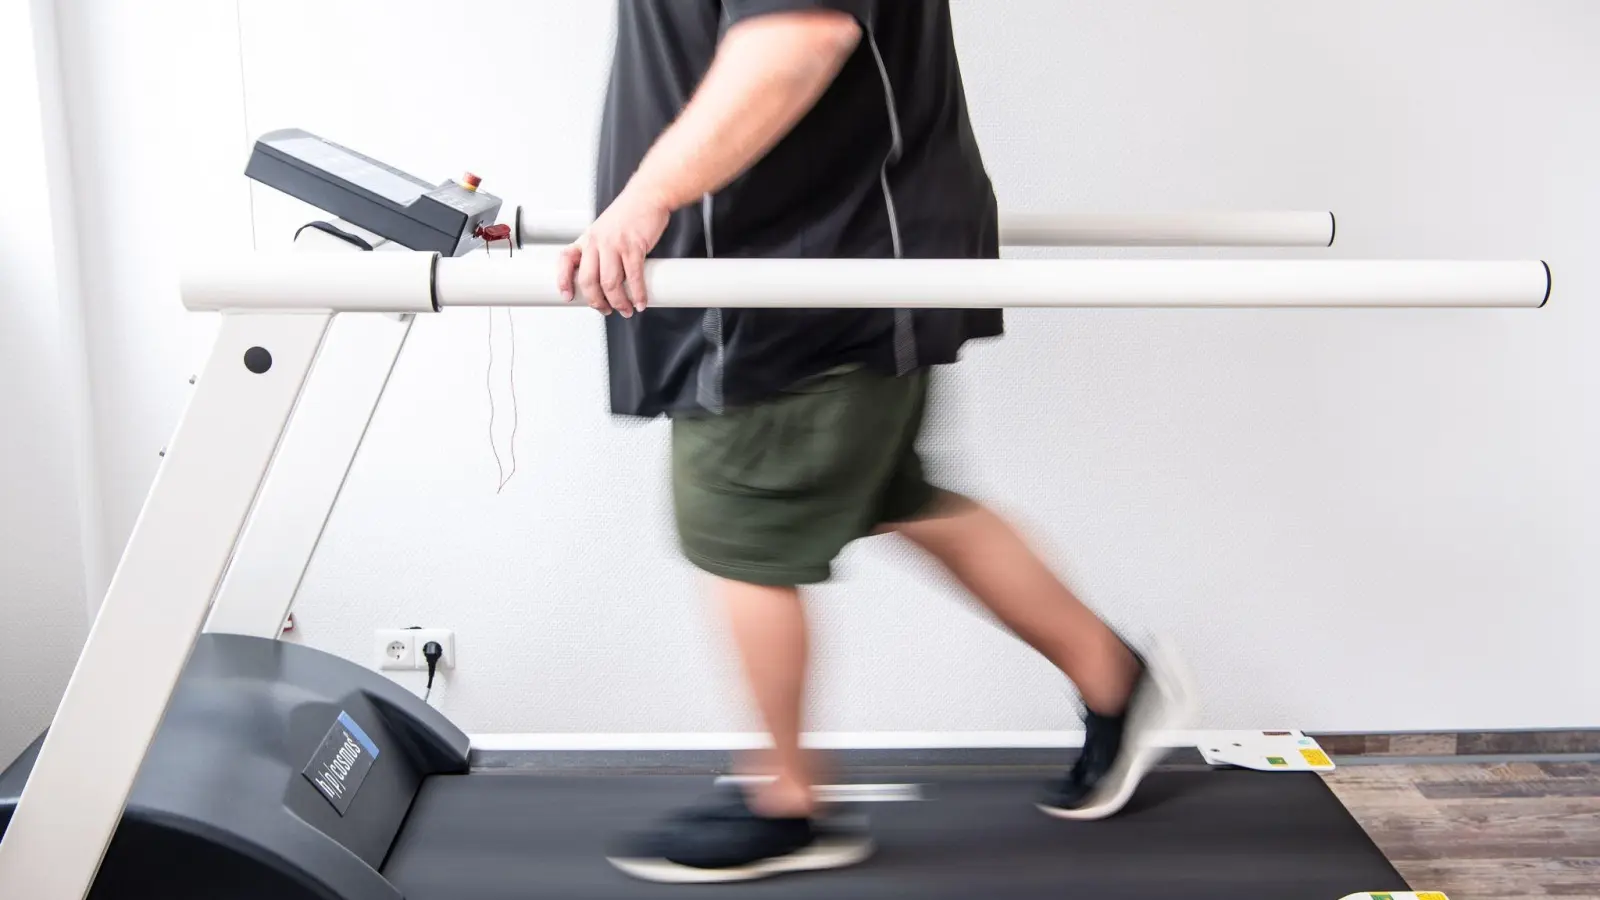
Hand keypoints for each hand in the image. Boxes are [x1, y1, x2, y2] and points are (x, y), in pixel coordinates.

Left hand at [555, 186, 671, 317]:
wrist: (648, 196)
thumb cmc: (629, 215)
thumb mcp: (605, 230)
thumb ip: (600, 251)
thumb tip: (604, 281)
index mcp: (587, 238)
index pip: (565, 259)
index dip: (563, 279)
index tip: (567, 297)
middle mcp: (597, 241)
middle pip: (588, 280)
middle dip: (597, 301)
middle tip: (606, 310)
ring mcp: (615, 244)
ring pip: (611, 283)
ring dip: (619, 302)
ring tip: (626, 310)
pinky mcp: (634, 246)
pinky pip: (633, 277)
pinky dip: (638, 294)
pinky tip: (641, 302)